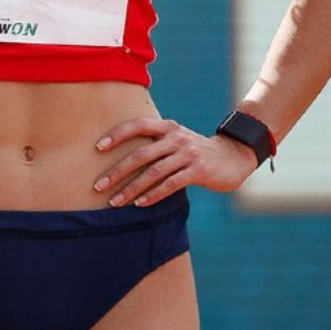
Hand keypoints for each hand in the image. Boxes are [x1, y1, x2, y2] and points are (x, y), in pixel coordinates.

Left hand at [93, 115, 258, 206]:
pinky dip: (153, 194)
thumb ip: (155, 143)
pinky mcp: (198, 170)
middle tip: (98, 185)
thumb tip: (122, 156)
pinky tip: (140, 204)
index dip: (116, 134)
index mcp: (167, 126)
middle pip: (140, 154)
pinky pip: (171, 184)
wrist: (232, 156)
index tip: (97, 147)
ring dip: (132, 189)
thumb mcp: (176, 139)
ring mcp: (188, 153)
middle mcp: (176, 137)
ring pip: (153, 172)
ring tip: (115, 202)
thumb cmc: (196, 151)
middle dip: (117, 171)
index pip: (137, 125)